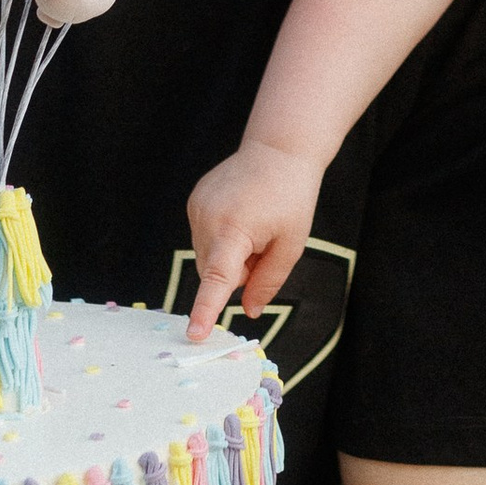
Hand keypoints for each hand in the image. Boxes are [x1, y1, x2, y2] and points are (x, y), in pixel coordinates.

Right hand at [187, 139, 317, 338]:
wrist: (278, 150)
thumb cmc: (292, 197)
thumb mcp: (291, 244)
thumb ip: (268, 281)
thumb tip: (248, 312)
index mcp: (233, 229)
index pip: (217, 279)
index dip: (206, 309)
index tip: (195, 334)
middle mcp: (206, 218)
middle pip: (214, 273)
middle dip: (237, 272)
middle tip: (264, 246)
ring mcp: (196, 209)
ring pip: (207, 258)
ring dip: (229, 256)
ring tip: (254, 227)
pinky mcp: (193, 203)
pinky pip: (204, 239)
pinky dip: (222, 240)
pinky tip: (241, 217)